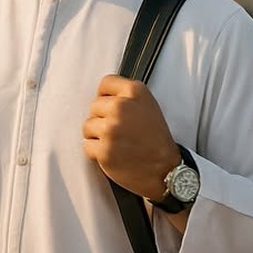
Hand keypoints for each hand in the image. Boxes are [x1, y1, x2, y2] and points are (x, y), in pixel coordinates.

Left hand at [83, 74, 180, 200]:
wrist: (165, 169)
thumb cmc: (156, 139)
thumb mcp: (148, 106)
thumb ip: (126, 96)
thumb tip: (103, 94)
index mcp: (135, 92)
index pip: (106, 83)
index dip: (106, 96)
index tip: (111, 106)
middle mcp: (122, 107)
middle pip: (94, 106)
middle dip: (102, 118)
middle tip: (119, 131)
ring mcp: (111, 129)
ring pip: (88, 126)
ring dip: (97, 136)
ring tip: (116, 142)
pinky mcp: (104, 149)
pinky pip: (87, 145)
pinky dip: (96, 152)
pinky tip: (113, 154)